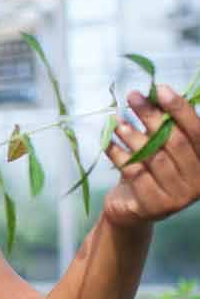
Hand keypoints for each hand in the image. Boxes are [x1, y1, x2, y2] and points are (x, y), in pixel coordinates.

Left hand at [104, 84, 199, 228]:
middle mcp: (198, 182)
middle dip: (151, 116)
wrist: (130, 210)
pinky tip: (108, 142)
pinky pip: (134, 173)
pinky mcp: (154, 206)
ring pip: (153, 157)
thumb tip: (154, 94)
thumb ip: (165, 126)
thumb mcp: (160, 148)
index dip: (179, 109)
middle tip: (132, 97)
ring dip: (133, 135)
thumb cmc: (148, 173)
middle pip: (173, 141)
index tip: (159, 89)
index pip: (197, 132)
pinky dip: (119, 154)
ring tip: (117, 121)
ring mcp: (178, 197)